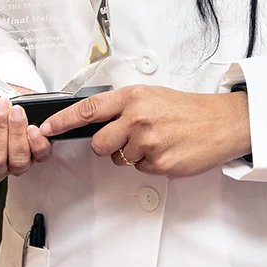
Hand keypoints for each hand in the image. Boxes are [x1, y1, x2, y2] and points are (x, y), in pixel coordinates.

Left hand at [39, 85, 250, 177]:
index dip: (64, 121)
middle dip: (108, 146)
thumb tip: (97, 119)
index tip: (46, 128)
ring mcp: (147, 142)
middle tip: (130, 137)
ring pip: (119, 159)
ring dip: (132, 155)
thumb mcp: (152, 96)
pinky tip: (167, 150)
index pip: (89, 109)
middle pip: (98, 143)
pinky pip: (140, 170)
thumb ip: (124, 106)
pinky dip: (150, 164)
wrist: (221, 122)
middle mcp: (137, 117)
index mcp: (133, 97)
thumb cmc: (187, 108)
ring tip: (156, 141)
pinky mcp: (158, 163)